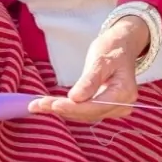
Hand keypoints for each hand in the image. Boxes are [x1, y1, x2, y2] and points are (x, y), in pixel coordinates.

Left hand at [29, 16, 147, 123]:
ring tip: (37, 105)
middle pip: (89, 113)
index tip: (53, 105)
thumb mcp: (100, 60)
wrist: (121, 47)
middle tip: (36, 105)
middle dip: (63, 109)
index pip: (96, 106)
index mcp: (124, 92)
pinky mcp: (104, 107)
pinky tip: (49, 105)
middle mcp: (122, 104)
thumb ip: (89, 80)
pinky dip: (67, 108)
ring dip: (61, 110)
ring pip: (84, 114)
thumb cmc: (112, 49)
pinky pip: (84, 111)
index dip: (73, 108)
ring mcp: (114, 108)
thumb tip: (75, 98)